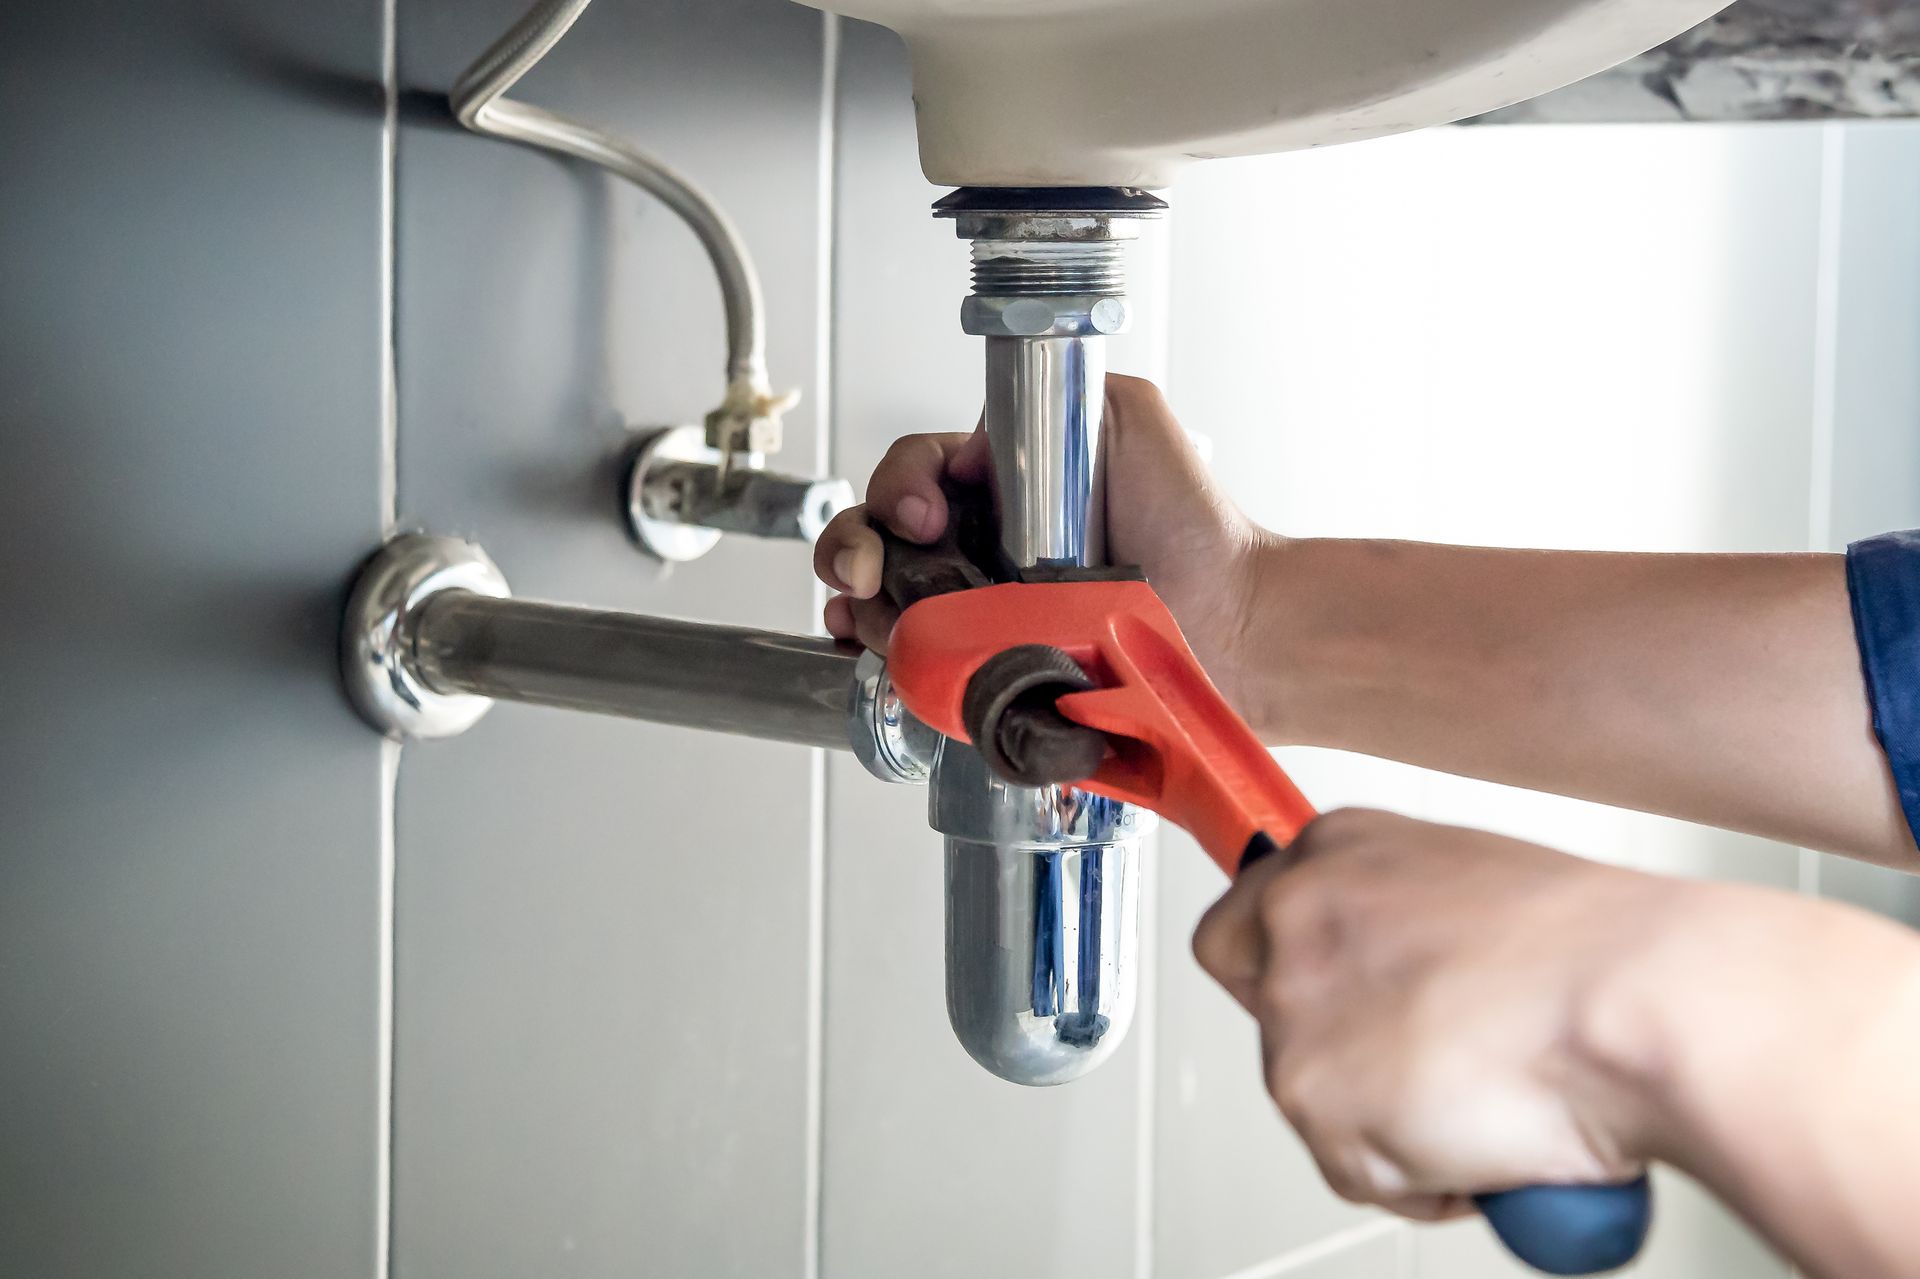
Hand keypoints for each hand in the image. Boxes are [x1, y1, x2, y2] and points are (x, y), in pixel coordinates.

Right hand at [813, 374, 1272, 714]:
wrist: (1231, 617)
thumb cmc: (1193, 522)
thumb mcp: (1125, 414)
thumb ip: (1053, 396)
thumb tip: (974, 439)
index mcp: (1000, 490)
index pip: (913, 474)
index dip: (899, 488)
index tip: (927, 513)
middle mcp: (978, 550)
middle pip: (876, 540)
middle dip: (850, 548)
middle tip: (866, 569)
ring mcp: (979, 615)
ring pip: (882, 606)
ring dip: (859, 604)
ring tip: (874, 613)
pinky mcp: (991, 674)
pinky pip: (919, 671)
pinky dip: (881, 664)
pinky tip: (873, 653)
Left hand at [1192, 809, 1670, 1221]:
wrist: (1641, 1002)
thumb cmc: (1600, 952)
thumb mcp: (1478, 891)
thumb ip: (1406, 926)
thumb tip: (1399, 980)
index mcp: (1339, 849)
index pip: (1243, 922)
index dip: (1283, 978)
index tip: (1330, 1009)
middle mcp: (1298, 916)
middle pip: (1266, 1017)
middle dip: (1338, 1057)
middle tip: (1425, 1072)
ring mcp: (1296, 1005)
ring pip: (1319, 1103)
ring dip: (1397, 1124)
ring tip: (1494, 1097)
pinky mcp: (1312, 1093)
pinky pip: (1359, 1172)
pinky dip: (1425, 1179)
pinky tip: (1491, 1136)